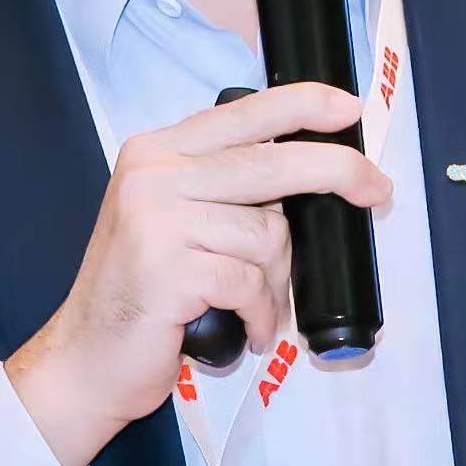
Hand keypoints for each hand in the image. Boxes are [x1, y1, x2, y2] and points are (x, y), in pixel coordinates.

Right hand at [5, 81, 392, 465]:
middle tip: (379, 191)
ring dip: (276, 282)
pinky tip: (248, 328)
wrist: (86, 360)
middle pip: (270, 163)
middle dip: (338, 172)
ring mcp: (156, 220)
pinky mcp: (168, 269)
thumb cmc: (141, 294)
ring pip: (267, 235)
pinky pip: (250, 282)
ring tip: (257, 307)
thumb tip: (309, 175)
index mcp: (156, 152)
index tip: (348, 109)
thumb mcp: (172, 220)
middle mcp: (153, 174)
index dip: (303, 105)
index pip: (243, 114)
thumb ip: (222, 189)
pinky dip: (261, 311)